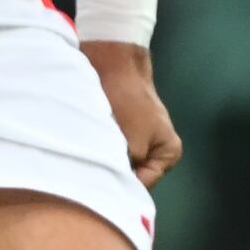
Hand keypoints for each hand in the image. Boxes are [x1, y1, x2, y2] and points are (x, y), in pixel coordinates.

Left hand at [89, 41, 180, 188]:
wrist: (111, 60)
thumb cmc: (126, 101)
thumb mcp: (131, 143)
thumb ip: (127, 169)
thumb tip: (113, 187)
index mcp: (167, 153)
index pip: (142, 185)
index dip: (121, 188)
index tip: (100, 189)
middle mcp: (155, 148)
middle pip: (129, 173)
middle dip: (110, 174)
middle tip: (89, 177)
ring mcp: (136, 136)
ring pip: (115, 160)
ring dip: (100, 160)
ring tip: (84, 161)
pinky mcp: (118, 125)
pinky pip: (106, 145)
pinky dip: (96, 147)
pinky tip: (81, 148)